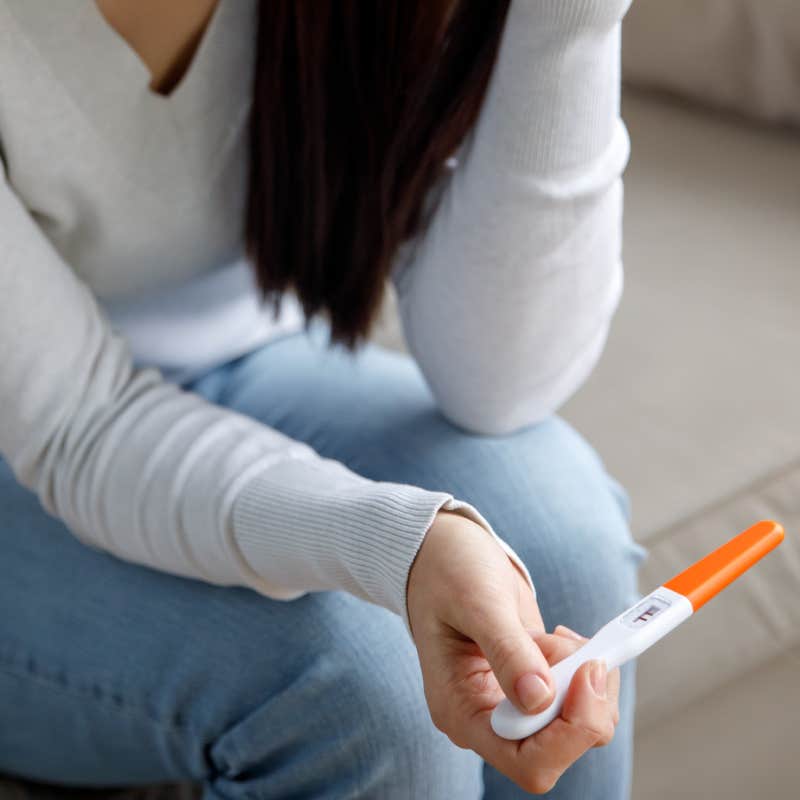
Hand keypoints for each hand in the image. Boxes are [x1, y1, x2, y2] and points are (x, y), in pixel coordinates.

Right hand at [407, 511, 620, 793]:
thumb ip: (508, 651)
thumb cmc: (447, 572)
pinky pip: (580, 697)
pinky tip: (556, 637)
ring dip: (583, 674)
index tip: (584, 673)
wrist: (443, 552)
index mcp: (462, 713)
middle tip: (571, 643)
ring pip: (580, 723)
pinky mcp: (533, 686)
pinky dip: (583, 664)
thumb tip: (539, 699)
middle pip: (561, 747)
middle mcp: (488, 718)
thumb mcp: (477, 603)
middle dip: (582, 696)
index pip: (527, 761)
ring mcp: (512, 704)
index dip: (568, 731)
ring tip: (553, 634)